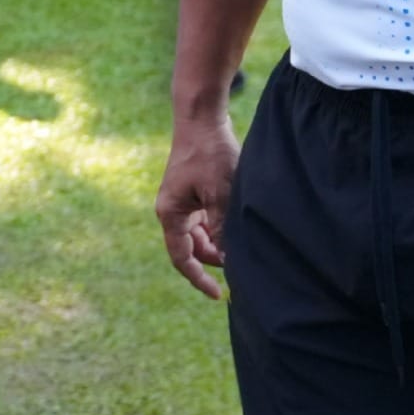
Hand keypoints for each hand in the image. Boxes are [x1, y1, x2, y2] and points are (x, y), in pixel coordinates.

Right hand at [155, 113, 240, 299]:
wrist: (202, 119)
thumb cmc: (210, 154)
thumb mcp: (221, 195)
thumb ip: (223, 230)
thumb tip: (230, 260)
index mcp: (170, 214)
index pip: (182, 258)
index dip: (200, 279)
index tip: (220, 296)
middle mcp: (172, 210)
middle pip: (194, 248)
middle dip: (216, 258)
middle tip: (244, 260)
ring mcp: (183, 201)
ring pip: (202, 235)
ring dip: (221, 240)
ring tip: (243, 238)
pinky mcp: (193, 192)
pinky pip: (206, 219)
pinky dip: (221, 226)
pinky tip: (238, 222)